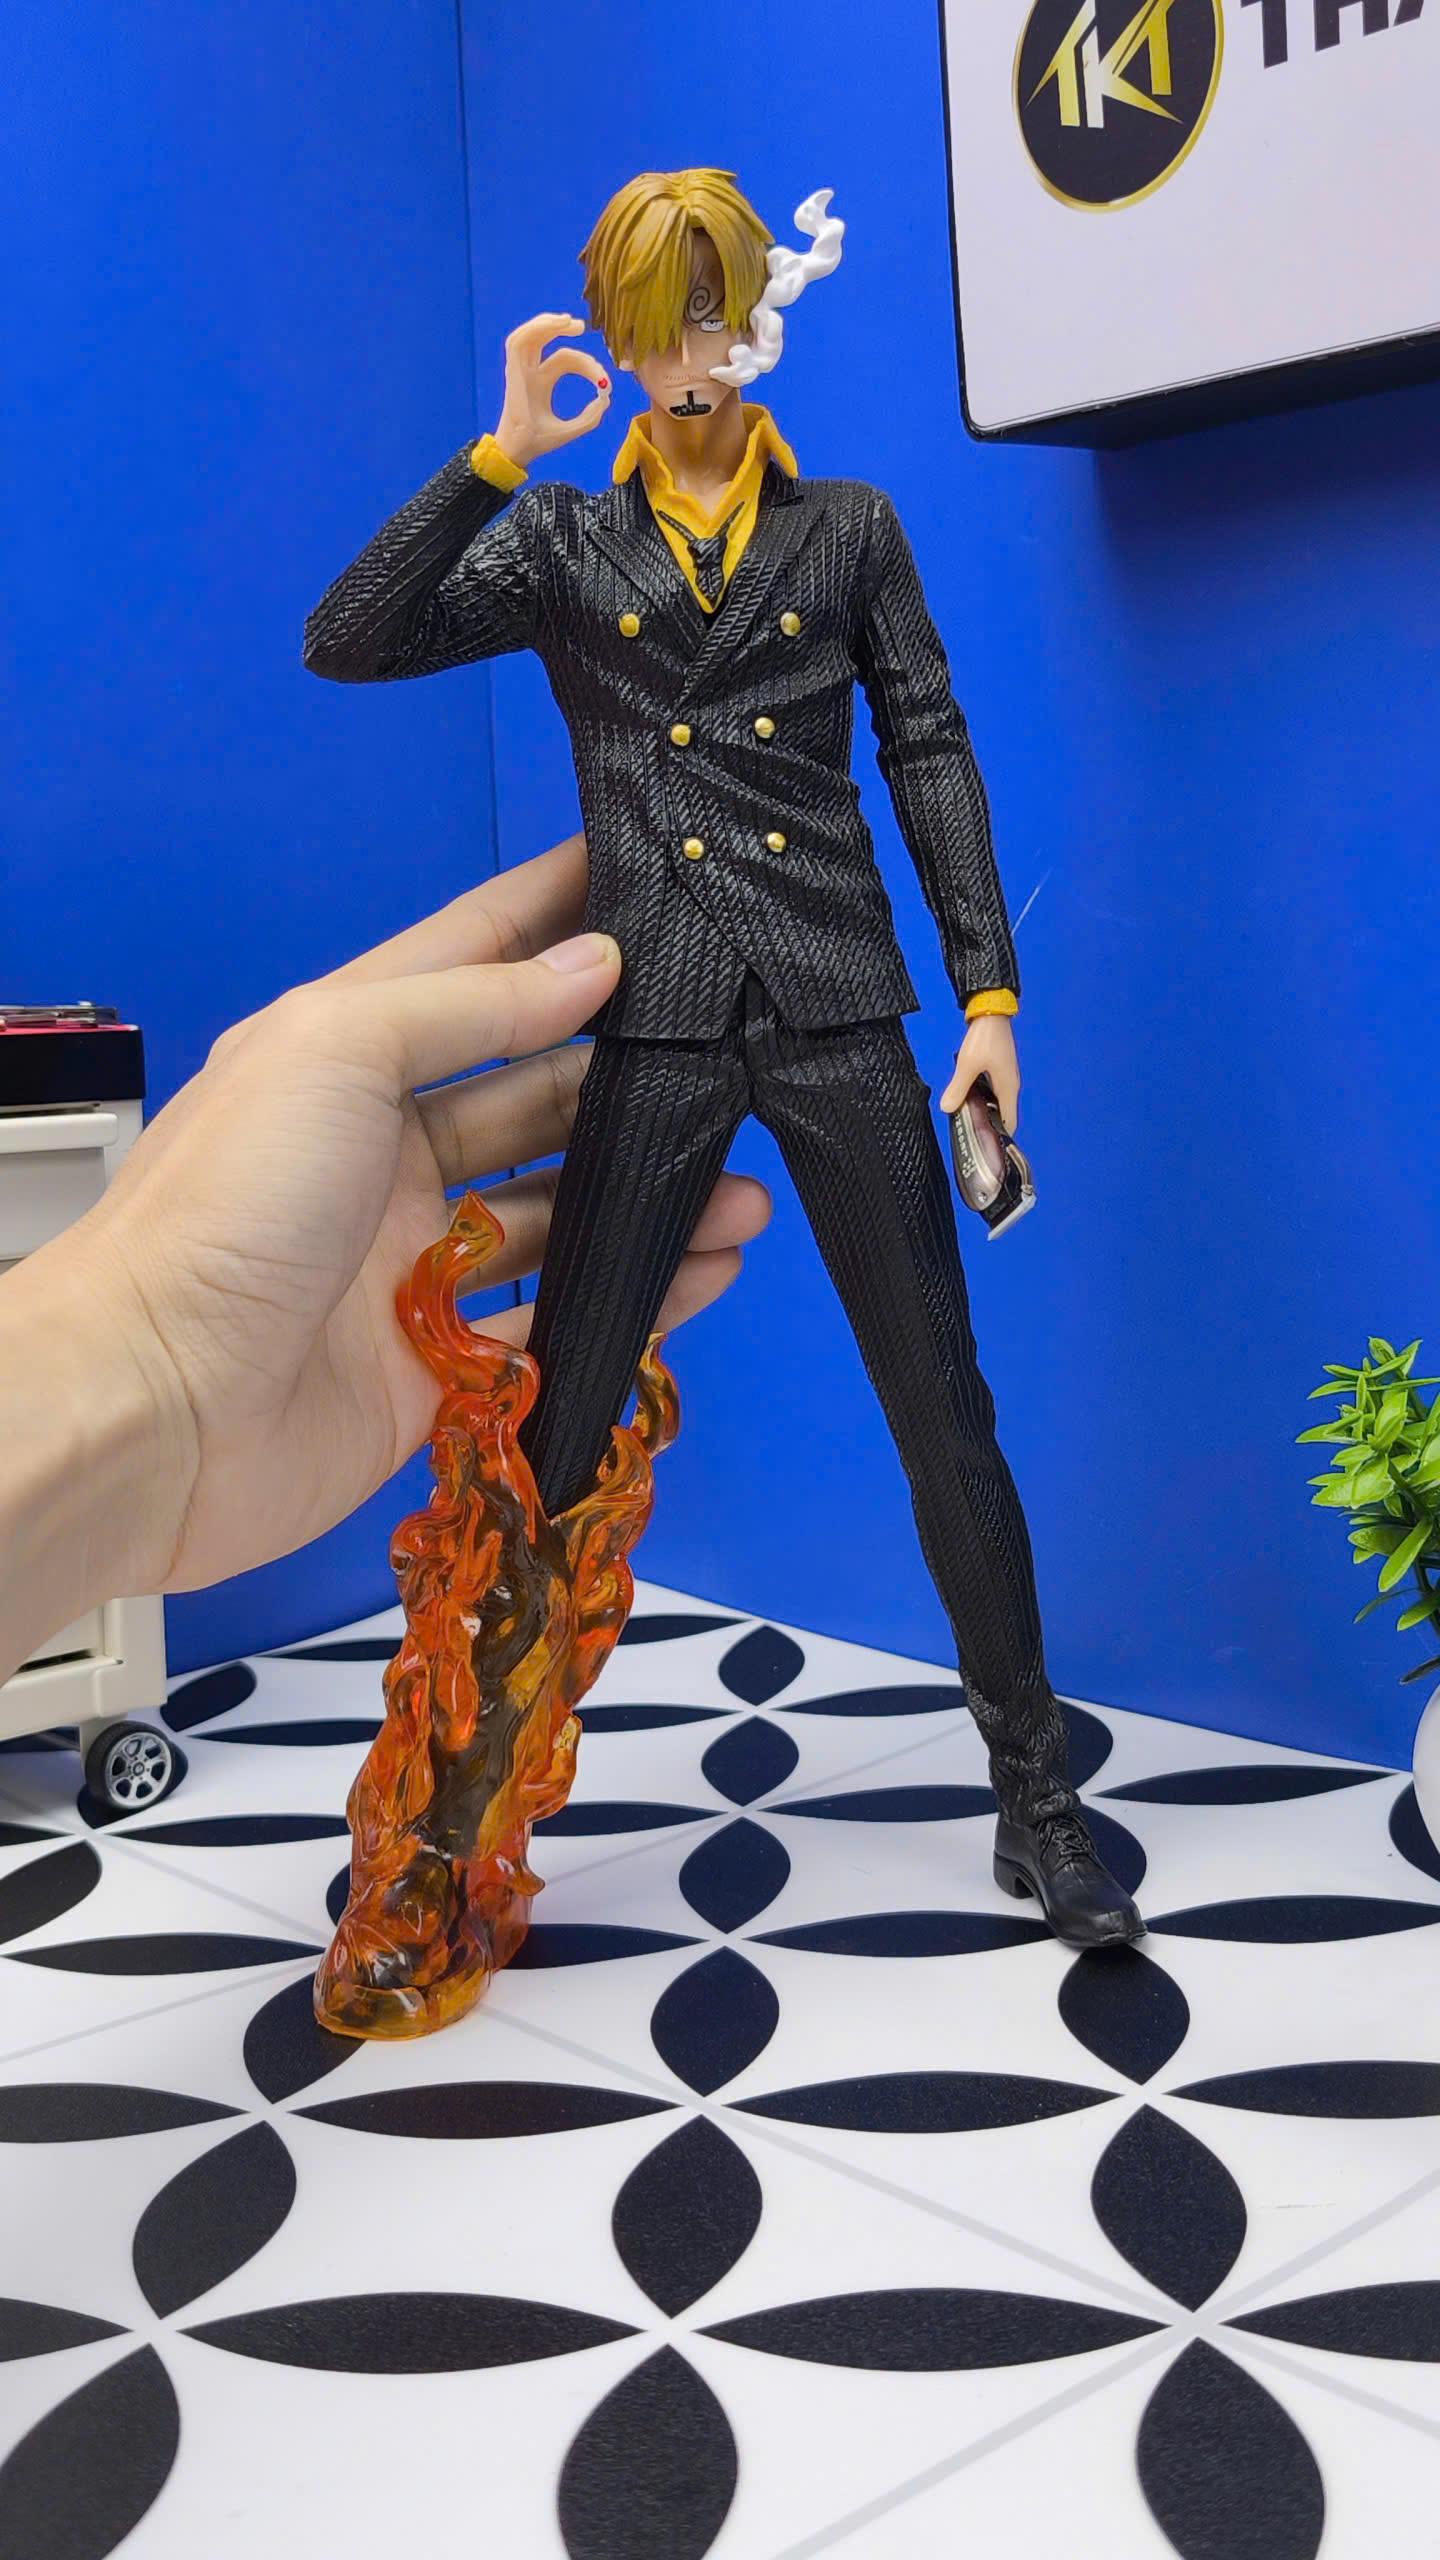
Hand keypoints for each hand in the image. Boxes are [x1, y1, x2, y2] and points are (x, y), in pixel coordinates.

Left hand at [0, 834, 768, 1662]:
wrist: (154, 1408)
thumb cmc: (220, 1212)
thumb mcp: (337, 1052)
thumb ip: (469, 1006)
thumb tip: (589, 964)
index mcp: (346, 1057)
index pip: (472, 961)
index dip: (554, 915)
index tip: (643, 872)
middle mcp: (383, 1155)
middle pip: (533, 1096)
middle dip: (630, 1078)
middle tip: (734, 1061)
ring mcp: (413, 1263)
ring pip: (559, 1214)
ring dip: (651, 1199)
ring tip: (744, 1194)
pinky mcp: (438, 1367)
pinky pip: (556, 1323)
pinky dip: (633, 1300)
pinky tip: (703, 1273)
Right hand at [494, 313, 611, 469]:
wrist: (522, 451)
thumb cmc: (541, 441)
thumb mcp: (574, 428)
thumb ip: (591, 415)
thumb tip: (606, 398)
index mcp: (543, 381)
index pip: (566, 359)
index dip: (587, 364)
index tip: (604, 380)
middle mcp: (531, 371)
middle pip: (546, 339)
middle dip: (562, 328)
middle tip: (582, 326)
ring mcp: (521, 370)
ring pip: (530, 335)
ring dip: (548, 323)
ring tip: (568, 321)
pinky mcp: (513, 371)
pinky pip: (516, 342)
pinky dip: (532, 329)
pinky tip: (553, 325)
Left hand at [938, 1015, 1019, 1130]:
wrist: (992, 1011)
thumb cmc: (984, 1038)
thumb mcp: (967, 1065)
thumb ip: (958, 1088)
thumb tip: (947, 1109)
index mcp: (1009, 1088)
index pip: (1009, 1121)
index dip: (999, 1135)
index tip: (983, 1143)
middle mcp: (1011, 1085)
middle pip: (1003, 1113)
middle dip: (988, 1124)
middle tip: (968, 1132)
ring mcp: (1006, 1076)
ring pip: (997, 1101)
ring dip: (984, 1109)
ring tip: (965, 1117)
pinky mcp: (1000, 1068)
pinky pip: (993, 1090)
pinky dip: (983, 1097)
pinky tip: (967, 1096)